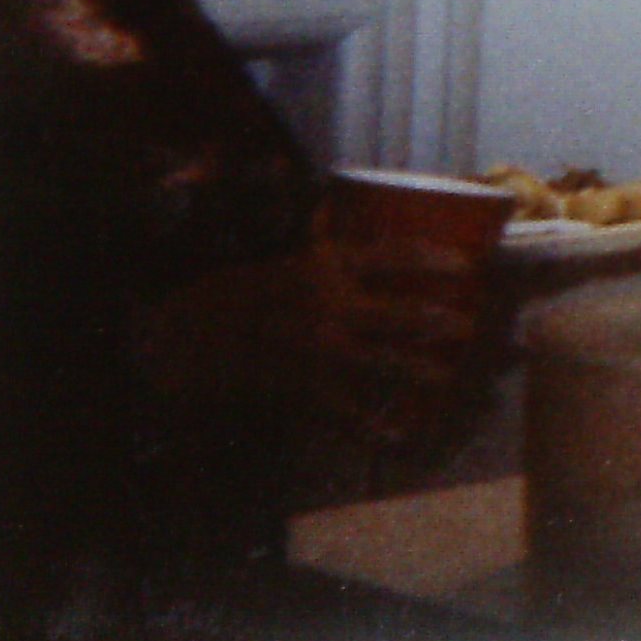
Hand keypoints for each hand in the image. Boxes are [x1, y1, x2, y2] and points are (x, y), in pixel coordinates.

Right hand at [137, 237, 484, 444]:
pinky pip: (342, 411)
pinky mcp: (296, 386)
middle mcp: (327, 305)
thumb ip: (308, 236)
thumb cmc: (219, 291)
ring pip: (383, 361)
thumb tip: (329, 204)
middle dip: (440, 319)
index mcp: (322, 266)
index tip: (465, 263)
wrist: (170, 338)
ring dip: (419, 370)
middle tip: (470, 324)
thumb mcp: (269, 254)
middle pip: (401, 312)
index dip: (434, 258)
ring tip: (448, 375)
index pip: (393, 254)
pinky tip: (395, 436)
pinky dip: (369, 427)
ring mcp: (315, 349)